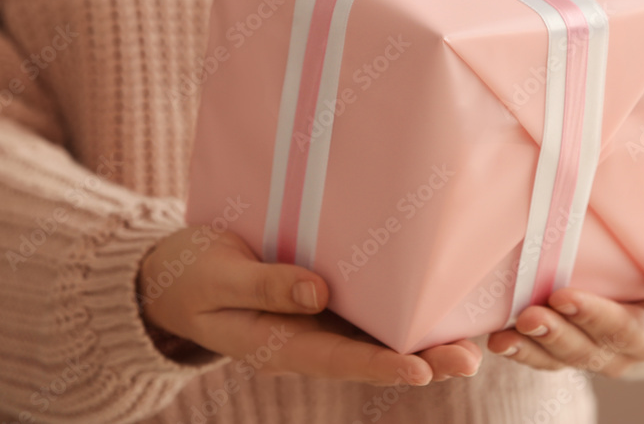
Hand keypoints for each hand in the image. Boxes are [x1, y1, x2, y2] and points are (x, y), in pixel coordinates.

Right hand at [139, 227, 481, 384]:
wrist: (173, 276)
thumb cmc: (190, 274)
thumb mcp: (217, 277)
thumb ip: (264, 285)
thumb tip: (318, 292)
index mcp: (275, 344)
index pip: (335, 359)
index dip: (379, 365)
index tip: (421, 369)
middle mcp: (304, 339)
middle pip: (368, 355)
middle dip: (420, 359)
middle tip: (470, 359)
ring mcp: (314, 323)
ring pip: (373, 338)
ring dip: (420, 341)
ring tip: (471, 344)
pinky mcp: (319, 302)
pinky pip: (363, 313)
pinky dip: (399, 314)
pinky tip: (433, 309)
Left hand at [486, 221, 643, 376]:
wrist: (630, 245)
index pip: (625, 329)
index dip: (594, 316)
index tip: (562, 296)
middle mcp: (623, 353)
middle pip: (589, 351)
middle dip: (557, 334)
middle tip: (529, 315)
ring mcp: (590, 353)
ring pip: (561, 360)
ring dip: (532, 348)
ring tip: (506, 336)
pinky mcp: (563, 347)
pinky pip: (542, 357)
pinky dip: (520, 351)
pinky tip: (500, 340)